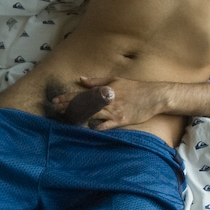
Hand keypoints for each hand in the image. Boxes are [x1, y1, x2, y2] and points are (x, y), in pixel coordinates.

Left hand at [52, 76, 166, 129]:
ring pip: (90, 116)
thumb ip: (96, 81)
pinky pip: (103, 126)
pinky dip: (94, 128)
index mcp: (104, 90)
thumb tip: (80, 79)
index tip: (55, 101)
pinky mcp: (120, 121)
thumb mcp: (115, 80)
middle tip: (56, 110)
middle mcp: (106, 101)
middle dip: (68, 108)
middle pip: (83, 105)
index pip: (81, 94)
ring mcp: (113, 112)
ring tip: (66, 120)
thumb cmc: (135, 88)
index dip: (67, 98)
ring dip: (78, 118)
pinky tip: (85, 130)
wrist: (154, 96)